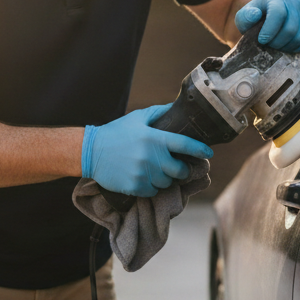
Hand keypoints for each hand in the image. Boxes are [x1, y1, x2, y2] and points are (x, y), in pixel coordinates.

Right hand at [82, 105, 213, 196]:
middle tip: (178, 166)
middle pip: (180, 170)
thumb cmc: (115, 133)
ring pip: (167, 182)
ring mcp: (143, 174)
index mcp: (154, 138)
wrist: (91, 151)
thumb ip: (158, 113)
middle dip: (182, 169)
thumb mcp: (136, 118)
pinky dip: (152, 186)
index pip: (185, 145)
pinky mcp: (135, 186)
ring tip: (158, 171)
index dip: (200, 150)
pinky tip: (145, 178)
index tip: (208, 153)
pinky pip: (153, 191)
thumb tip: (175, 108)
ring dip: (166, 178)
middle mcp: (151, 157)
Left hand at [234, 0, 299, 52]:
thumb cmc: (254, 18)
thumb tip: (255, 15)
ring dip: (285, 47)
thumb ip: (245, 16)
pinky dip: (295, 49)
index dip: (270, 30)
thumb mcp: (243, 16)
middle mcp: (294, 2)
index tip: (261, 41)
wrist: (268, 17)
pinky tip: (285, 47)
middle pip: (291, 29)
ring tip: (275, 46)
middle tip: (267, 45)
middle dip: (277, 42)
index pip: (278, 13)